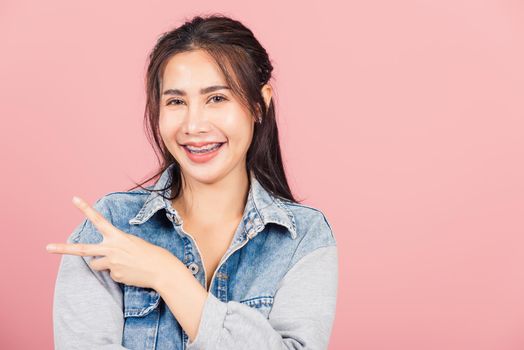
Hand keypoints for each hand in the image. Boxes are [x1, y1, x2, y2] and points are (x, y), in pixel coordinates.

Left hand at [46, 196, 180, 289]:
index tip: (74, 199)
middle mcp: (111, 249)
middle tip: (47, 247)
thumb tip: (103, 260)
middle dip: (63, 248)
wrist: (162, 270)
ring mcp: (111, 264)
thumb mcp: (133, 243)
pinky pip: (111, 274)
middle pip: (82, 249)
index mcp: (117, 237)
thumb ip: (116, 247)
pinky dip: (119, 273)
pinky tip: (131, 272)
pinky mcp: (115, 276)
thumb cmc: (151, 254)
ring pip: (96, 265)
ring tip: (124, 264)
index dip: (86, 209)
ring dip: (104, 264)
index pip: (98, 220)